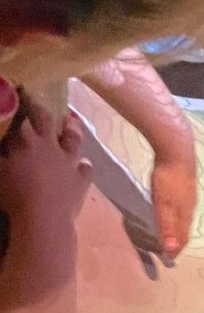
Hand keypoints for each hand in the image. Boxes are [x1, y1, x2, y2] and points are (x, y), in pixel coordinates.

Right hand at [0, 103, 91, 223]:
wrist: (43, 218)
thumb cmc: (13, 193)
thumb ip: (0, 154)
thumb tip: (3, 144)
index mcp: (26, 141)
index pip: (20, 117)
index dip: (18, 104)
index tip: (16, 94)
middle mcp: (50, 146)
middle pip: (47, 121)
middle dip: (40, 109)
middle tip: (37, 102)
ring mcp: (69, 162)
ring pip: (73, 140)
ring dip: (72, 129)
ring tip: (71, 121)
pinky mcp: (81, 180)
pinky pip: (86, 168)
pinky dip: (84, 164)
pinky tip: (83, 162)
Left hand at [150, 147, 195, 257]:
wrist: (177, 150)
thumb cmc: (168, 178)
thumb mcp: (164, 204)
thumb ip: (167, 227)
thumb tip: (170, 250)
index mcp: (185, 214)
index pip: (183, 238)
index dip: (176, 249)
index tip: (168, 259)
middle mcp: (190, 208)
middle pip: (185, 230)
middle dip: (178, 242)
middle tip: (169, 250)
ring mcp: (189, 196)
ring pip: (184, 218)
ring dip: (178, 229)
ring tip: (170, 234)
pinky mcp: (185, 186)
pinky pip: (182, 207)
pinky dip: (177, 216)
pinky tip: (171, 211)